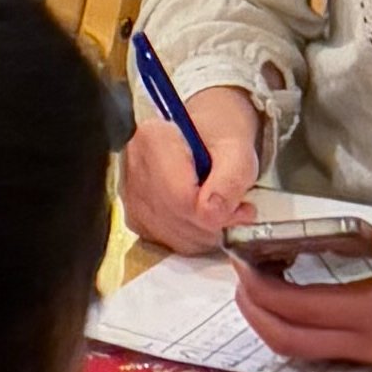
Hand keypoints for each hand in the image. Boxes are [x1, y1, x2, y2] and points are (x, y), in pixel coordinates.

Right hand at [120, 84, 258, 256]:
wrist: (207, 130)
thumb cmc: (221, 135)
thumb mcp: (239, 149)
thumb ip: (232, 179)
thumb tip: (213, 214)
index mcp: (153, 139)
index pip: (181, 198)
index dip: (217, 213)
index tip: (243, 207)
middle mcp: (132, 165)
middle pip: (175, 220)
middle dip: (215, 224)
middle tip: (239, 209)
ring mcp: (128, 192)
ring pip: (170, 237)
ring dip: (205, 234)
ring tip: (223, 211)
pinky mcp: (133, 214)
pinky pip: (164, 241)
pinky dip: (191, 239)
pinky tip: (203, 219)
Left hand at [231, 220, 371, 364]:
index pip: (299, 308)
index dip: (261, 286)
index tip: (240, 256)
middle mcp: (367, 342)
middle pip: (287, 338)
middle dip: (251, 307)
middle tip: (237, 268)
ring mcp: (369, 352)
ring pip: (298, 349)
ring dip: (267, 320)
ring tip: (253, 281)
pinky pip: (316, 349)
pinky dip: (289, 326)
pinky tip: (288, 295)